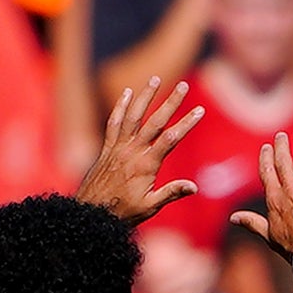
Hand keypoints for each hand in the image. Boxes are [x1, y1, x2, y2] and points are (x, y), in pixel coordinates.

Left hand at [74, 78, 206, 228]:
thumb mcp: (150, 206)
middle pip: (155, 121)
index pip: (170, 139)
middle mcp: (132, 152)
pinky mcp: (108, 148)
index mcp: (146, 165)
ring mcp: (119, 147)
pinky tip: (127, 93)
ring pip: (133, 116)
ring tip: (156, 79)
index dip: (186, 124)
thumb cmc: (123, 213)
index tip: (200, 111)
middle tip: (184, 86)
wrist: (92, 214)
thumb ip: (171, 193)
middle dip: (171, 103)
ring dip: (145, 96)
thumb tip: (194, 187)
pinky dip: (120, 107)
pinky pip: (114, 122)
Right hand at [225, 133, 292, 272]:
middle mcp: (292, 190)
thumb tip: (234, 218)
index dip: (266, 158)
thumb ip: (253, 223)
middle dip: (282, 146)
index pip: (267, 171)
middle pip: (284, 161)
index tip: (266, 148)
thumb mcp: (270, 236)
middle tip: (282, 136)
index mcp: (275, 199)